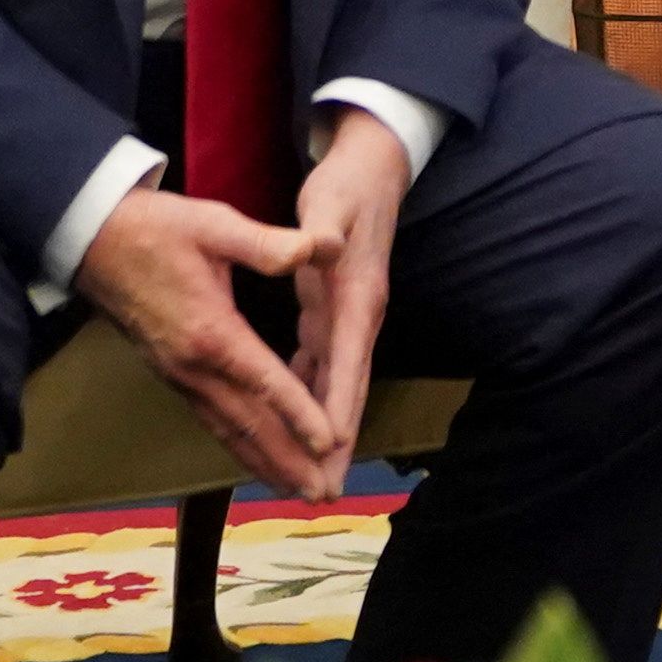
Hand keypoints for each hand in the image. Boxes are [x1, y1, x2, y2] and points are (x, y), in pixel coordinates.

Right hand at [74, 178, 345, 493]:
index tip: (330, 444)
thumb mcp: (214, 224)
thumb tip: (323, 246)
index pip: (264, 382)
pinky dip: (238, 445)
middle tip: (321, 493)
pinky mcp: (172, 375)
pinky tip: (256, 457)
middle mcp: (193, 366)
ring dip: (264, 462)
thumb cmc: (156, 228)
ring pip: (228, 429)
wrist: (93, 240)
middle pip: (247, 423)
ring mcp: (179, 376)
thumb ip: (268, 244)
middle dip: (287, 460)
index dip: (299, 414)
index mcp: (211, 331)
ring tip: (296, 489)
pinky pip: (211, 420)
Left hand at [290, 106, 411, 455]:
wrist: (371, 170)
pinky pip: (321, 369)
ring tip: (312, 478)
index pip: (347, 360)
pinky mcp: (335, 315)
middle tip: (323, 492)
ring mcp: (348, 319)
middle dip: (336, 442)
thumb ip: (323, 228)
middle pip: (346, 389)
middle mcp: (357, 317)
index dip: (339, 406)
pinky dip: (309, 399)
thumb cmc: (345, 187)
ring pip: (334, 386)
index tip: (331, 450)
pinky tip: (290, 424)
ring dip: (324, 431)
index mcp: (356, 296)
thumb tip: (319, 244)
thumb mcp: (331, 203)